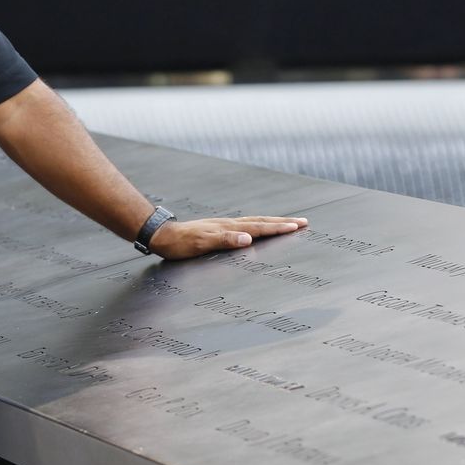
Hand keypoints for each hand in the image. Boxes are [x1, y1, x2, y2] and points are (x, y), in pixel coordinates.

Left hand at [149, 216, 308, 259]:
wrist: (162, 236)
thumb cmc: (181, 243)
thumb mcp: (202, 243)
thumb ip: (226, 240)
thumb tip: (249, 238)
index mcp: (229, 227)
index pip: (259, 227)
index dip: (279, 227)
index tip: (298, 226)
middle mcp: (229, 224)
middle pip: (261, 221)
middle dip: (282, 222)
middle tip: (303, 222)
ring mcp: (224, 225)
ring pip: (254, 222)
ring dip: (272, 223)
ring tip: (286, 223)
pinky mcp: (218, 229)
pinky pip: (245, 226)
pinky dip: (257, 226)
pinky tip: (257, 229)